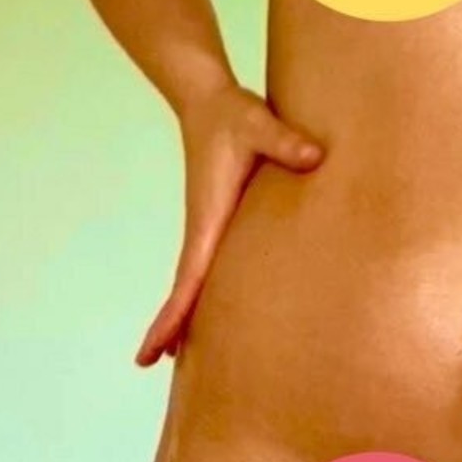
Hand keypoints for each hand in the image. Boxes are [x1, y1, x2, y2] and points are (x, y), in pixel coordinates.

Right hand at [135, 89, 321, 366]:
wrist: (207, 99)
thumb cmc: (231, 114)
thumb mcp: (259, 125)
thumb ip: (285, 141)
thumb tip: (313, 156)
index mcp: (208, 218)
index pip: (188, 278)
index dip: (174, 314)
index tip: (156, 346)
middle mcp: (203, 229)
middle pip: (183, 290)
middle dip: (165, 326)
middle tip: (147, 363)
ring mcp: (209, 227)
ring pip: (193, 282)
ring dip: (182, 314)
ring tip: (172, 355)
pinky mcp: (219, 221)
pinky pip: (208, 267)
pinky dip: (201, 293)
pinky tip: (210, 313)